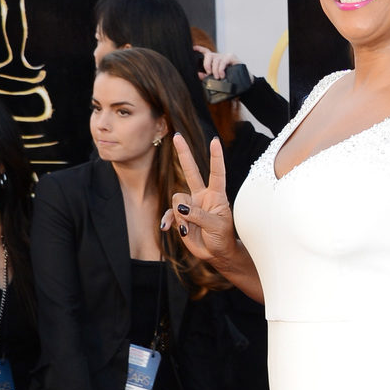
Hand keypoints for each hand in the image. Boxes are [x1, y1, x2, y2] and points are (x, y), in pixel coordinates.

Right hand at [162, 134, 239, 275]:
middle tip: (177, 136)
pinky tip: (167, 228)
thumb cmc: (222, 238)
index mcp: (216, 196)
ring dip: (181, 214)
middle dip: (184, 154)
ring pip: (177, 198)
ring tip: (189, 229)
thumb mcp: (216, 226)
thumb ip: (199, 215)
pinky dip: (169, 220)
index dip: (215, 158)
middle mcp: (202, 196)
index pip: (216, 173)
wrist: (216, 253)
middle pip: (191, 171)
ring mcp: (190, 205)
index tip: (214, 141)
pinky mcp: (181, 217)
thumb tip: (181, 207)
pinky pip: (170, 214)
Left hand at [196, 47, 239, 79]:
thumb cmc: (229, 78)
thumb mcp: (217, 78)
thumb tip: (199, 74)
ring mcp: (225, 56)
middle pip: (208, 55)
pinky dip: (221, 69)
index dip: (199, 49)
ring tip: (218, 77)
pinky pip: (223, 61)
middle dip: (207, 64)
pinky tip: (222, 74)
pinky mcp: (231, 57)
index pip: (206, 52)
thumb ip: (207, 77)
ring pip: (216, 60)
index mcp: (214, 60)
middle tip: (209, 73)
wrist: (243, 80)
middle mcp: (219, 56)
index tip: (193, 48)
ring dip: (215, 70)